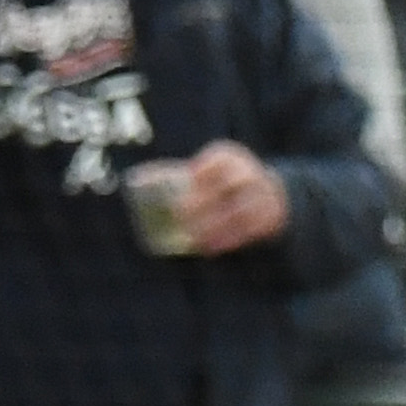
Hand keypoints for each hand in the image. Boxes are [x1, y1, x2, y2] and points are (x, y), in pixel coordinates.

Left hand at [167, 139, 291, 255]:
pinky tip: (209, 248)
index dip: (205, 169)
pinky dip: (228, 240)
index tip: (190, 178)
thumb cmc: (222, 183)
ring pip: (241, 210)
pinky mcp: (269, 217)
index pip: (221, 159)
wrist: (269, 194)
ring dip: (216, 224)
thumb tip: (136, 178)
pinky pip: (249, 230)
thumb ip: (176, 176)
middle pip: (232, 183)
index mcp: (231, 157)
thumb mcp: (205, 171)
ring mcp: (263, 196)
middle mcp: (249, 173)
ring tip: (194, 237)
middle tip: (181, 214)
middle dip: (206, 199)